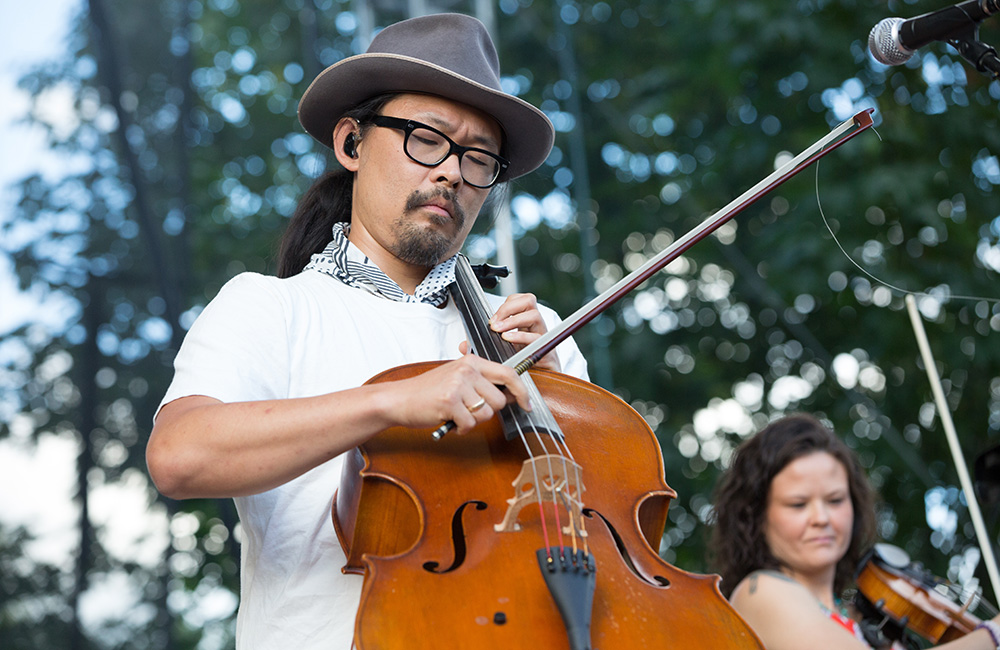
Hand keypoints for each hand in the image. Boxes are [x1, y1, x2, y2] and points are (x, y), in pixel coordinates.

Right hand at [389, 353, 531, 433]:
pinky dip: (461, 428)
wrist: (399, 399)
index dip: (522, 391)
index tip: (528, 404)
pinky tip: (449, 420)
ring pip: (486, 414)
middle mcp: (467, 370)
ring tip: (456, 413)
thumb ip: (481, 381)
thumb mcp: (456, 377)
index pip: (509, 373)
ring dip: (473, 420)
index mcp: (471, 361)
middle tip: (469, 409)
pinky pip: (470, 424)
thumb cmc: (428, 391)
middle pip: (499, 399)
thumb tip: (510, 394)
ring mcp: (458, 385)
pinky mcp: (449, 402)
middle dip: (488, 411)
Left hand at [487, 293, 560, 371]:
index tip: (492, 319)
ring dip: (513, 321)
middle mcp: (536, 324)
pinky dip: (520, 337)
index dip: (506, 304)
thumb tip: (466, 344)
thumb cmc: (524, 359)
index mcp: (527, 320)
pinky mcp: (546, 348)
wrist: (543, 377)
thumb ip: (489, 341)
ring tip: (499, 330)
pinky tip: (508, 339)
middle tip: (494, 323)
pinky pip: (535, 338)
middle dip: (509, 308)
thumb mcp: (506, 347)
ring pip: (534, 315)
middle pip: (529, 300)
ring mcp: (542, 334)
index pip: (520, 299)